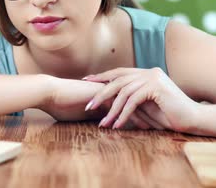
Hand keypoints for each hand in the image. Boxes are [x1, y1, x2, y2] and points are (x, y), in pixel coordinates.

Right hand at [39, 75, 161, 128]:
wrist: (51, 92)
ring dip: (145, 115)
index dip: (144, 109)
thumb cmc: (63, 102)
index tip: (156, 119)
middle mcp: (112, 87)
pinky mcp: (104, 94)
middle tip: (164, 122)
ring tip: (157, 127)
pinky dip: (132, 116)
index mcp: (109, 89)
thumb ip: (97, 112)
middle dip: (151, 111)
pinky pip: (122, 106)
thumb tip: (106, 120)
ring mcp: (109, 89)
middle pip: (137, 99)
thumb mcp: (85, 109)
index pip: (131, 99)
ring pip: (133, 102)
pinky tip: (141, 126)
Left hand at [83, 67, 198, 131]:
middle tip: (87, 105)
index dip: (102, 77)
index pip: (120, 73)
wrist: (193, 119)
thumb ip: (131, 100)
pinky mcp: (156, 87)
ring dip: (111, 109)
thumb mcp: (147, 106)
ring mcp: (153, 77)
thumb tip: (108, 101)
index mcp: (147, 73)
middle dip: (101, 93)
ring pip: (124, 91)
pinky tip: (117, 124)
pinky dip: (123, 113)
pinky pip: (133, 100)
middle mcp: (149, 72)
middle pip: (118, 79)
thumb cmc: (170, 116)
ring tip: (103, 122)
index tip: (86, 82)